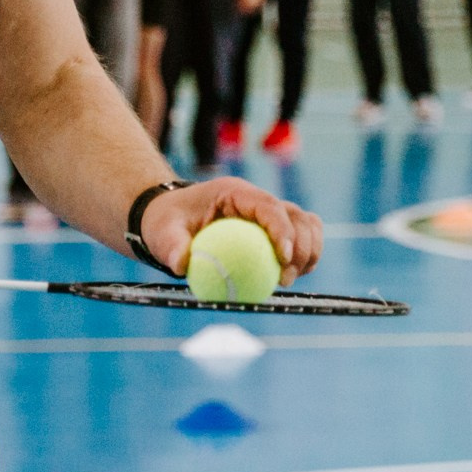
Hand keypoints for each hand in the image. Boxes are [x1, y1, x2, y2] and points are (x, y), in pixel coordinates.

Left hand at [141, 176, 322, 286]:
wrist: (170, 216)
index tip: (283, 259)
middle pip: (296, 215)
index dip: (282, 230)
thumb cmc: (167, 222)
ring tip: (290, 278)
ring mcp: (267, 212)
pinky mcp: (271, 227)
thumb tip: (182, 266)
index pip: (269, 206)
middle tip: (286, 278)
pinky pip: (300, 237)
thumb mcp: (162, 233)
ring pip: (305, 224)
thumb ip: (172, 247)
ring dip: (309, 251)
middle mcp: (256, 200)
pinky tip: (292, 275)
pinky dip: (304, 255)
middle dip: (301, 247)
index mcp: (234, 193)